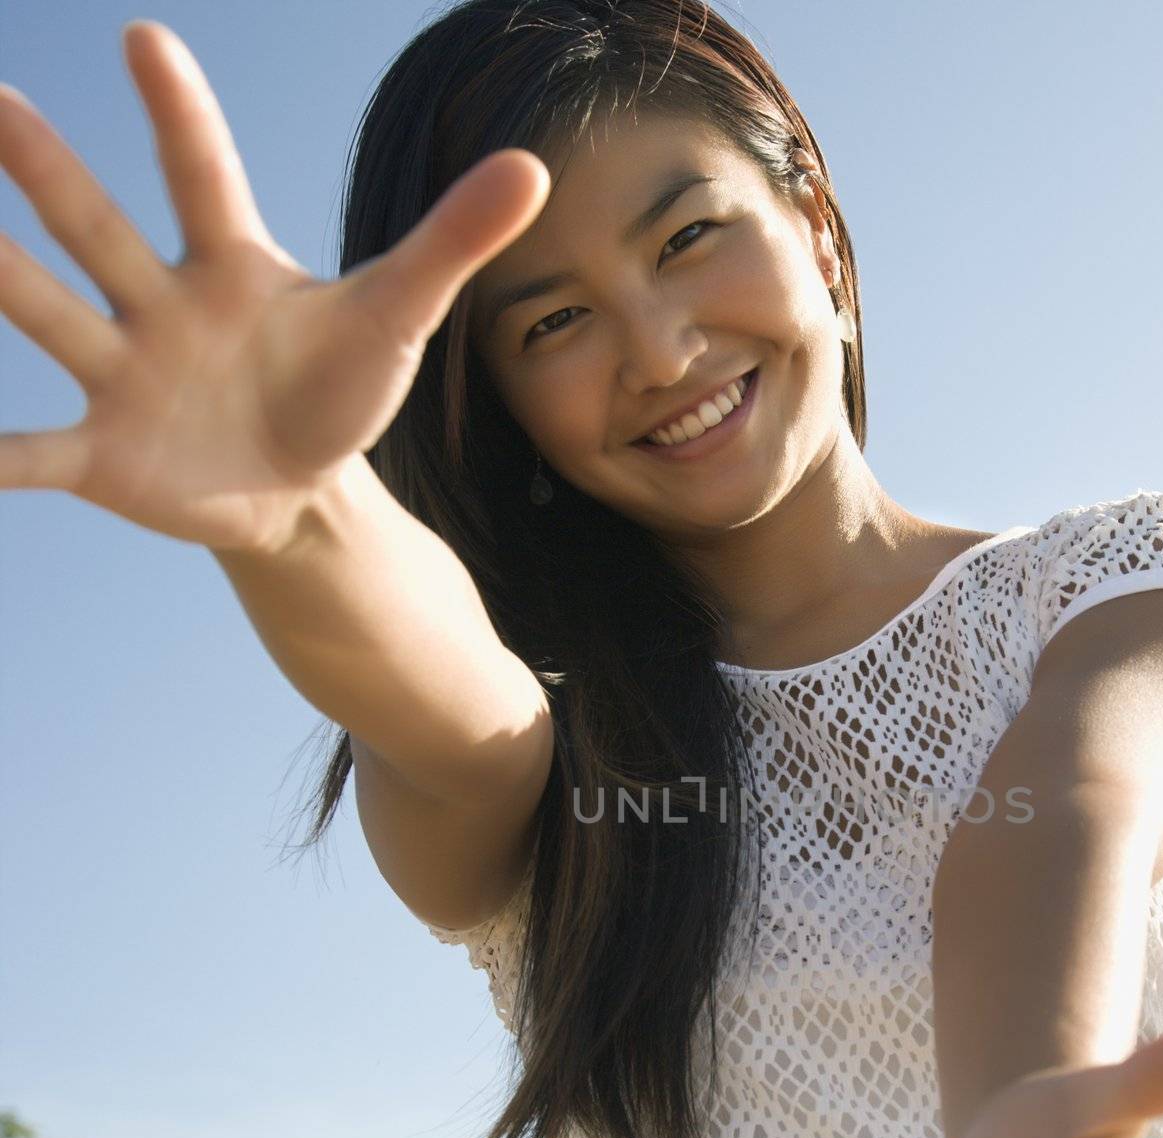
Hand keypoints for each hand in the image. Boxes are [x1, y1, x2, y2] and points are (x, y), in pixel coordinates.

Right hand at [0, 21, 547, 552]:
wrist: (303, 486)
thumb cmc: (340, 386)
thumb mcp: (400, 315)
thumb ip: (453, 240)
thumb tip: (533, 166)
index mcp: (230, 263)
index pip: (202, 176)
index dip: (180, 115)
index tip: (145, 40)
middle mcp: (160, 302)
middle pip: (95, 226)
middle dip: (42, 168)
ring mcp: (123, 374)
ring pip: (50, 315)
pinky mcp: (105, 454)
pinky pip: (35, 453)